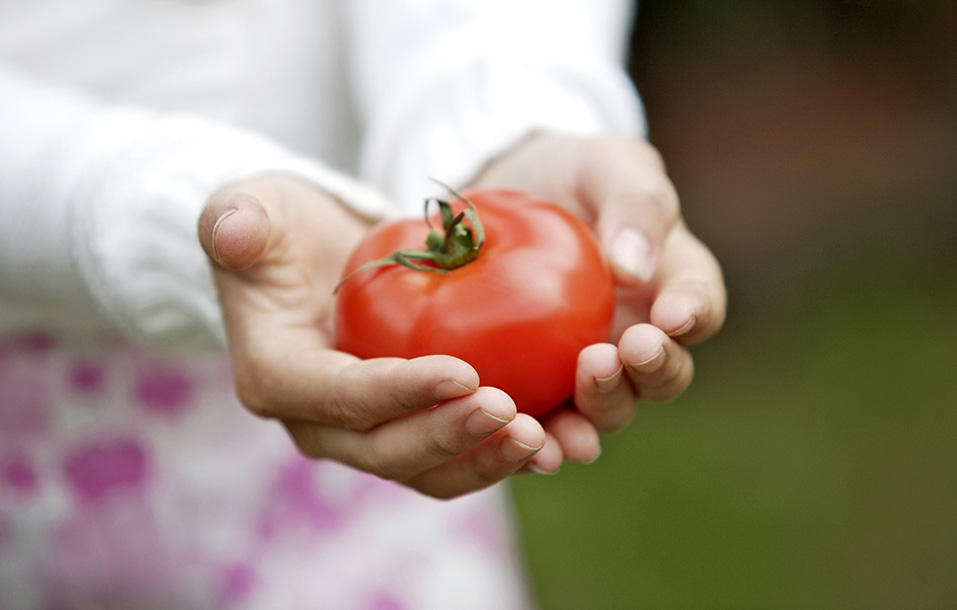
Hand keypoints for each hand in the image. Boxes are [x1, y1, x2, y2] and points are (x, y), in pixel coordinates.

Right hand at [198, 175, 546, 497]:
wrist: (313, 256)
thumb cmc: (282, 227)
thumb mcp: (253, 206)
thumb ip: (237, 218)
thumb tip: (234, 231)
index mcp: (278, 376)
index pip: (340, 397)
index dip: (400, 393)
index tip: (466, 372)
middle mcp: (319, 421)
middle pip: (387, 451)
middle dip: (451, 438)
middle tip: (512, 412)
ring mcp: (364, 432)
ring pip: (426, 469)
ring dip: (483, 460)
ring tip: (541, 437)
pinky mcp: (406, 427)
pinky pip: (453, 454)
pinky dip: (496, 452)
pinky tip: (550, 434)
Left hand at [472, 132, 726, 444]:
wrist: (503, 197)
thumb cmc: (573, 174)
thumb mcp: (608, 165)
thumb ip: (634, 203)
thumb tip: (634, 269)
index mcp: (673, 285)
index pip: (699, 307)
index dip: (693, 315)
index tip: (672, 314)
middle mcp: (640, 337)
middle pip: (663, 375)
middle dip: (649, 371)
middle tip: (620, 351)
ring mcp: (589, 368)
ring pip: (611, 409)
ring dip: (600, 409)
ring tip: (578, 403)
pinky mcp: (538, 386)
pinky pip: (549, 423)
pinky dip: (546, 441)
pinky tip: (531, 446)